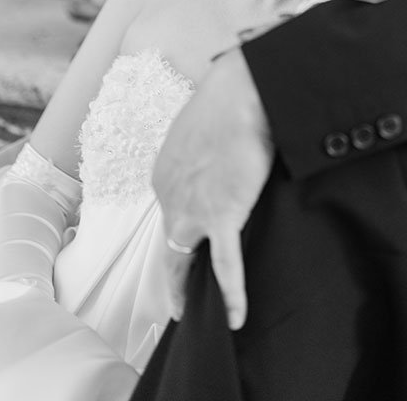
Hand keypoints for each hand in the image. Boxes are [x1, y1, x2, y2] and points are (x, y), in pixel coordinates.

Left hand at [152, 46, 273, 328]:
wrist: (241, 91)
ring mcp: (192, 209)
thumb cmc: (229, 98)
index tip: (191, 240)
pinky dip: (232, 292)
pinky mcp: (222, 216)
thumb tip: (221, 151)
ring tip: (192, 311)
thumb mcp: (205, 127)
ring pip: (184, 260)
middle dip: (173, 270)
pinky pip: (225, 265)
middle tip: (179, 296)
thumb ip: (205, 148)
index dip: (181, 229)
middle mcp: (169, 195)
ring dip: (187, 289)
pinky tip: (236, 315)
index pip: (170, 210)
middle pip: (170, 241)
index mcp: (164, 172)